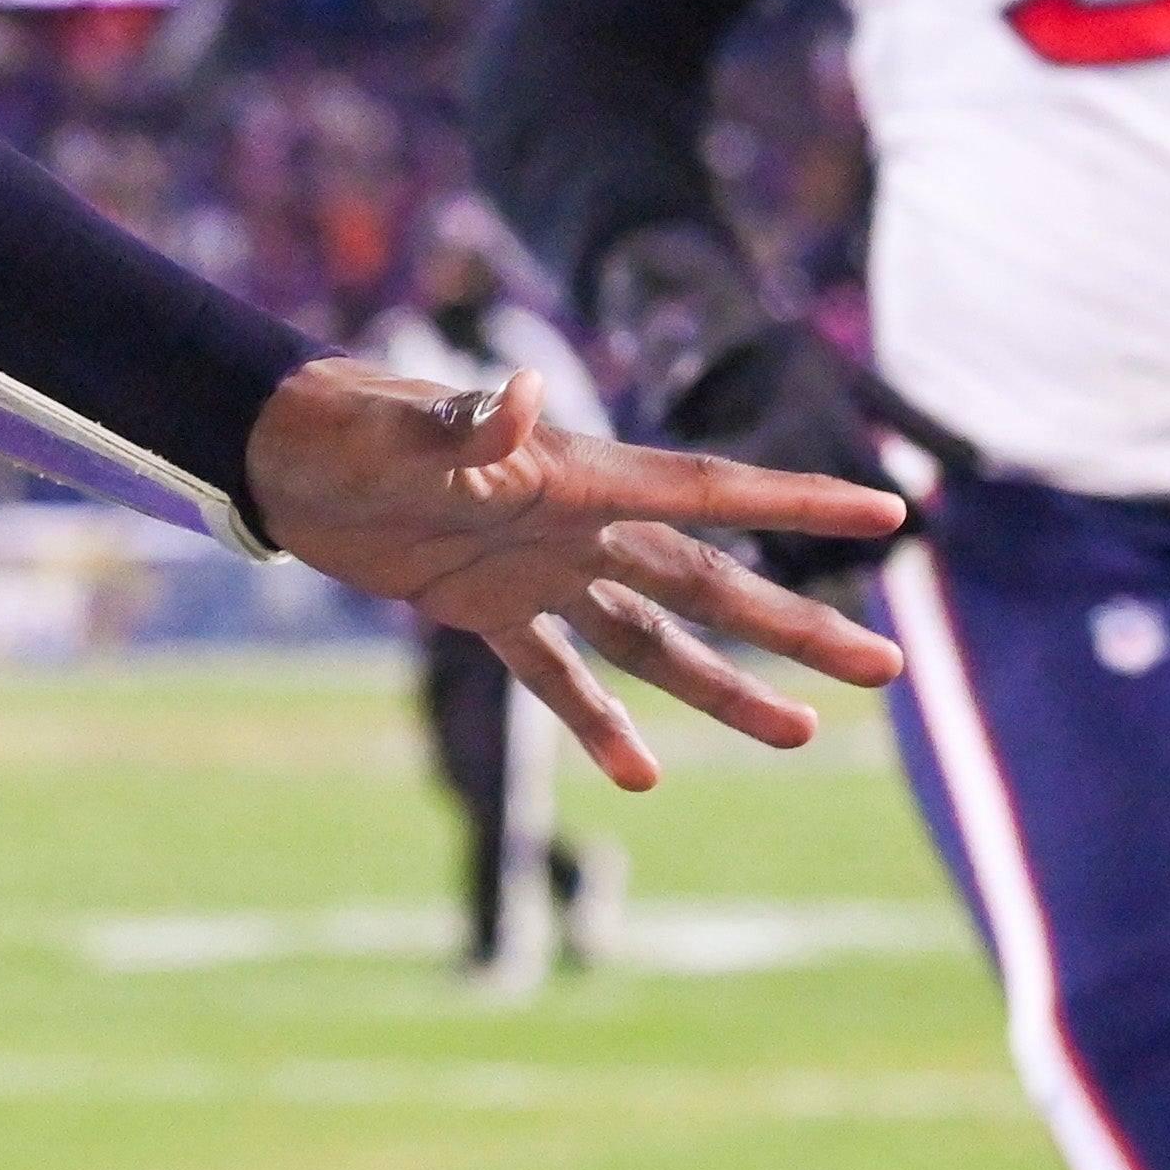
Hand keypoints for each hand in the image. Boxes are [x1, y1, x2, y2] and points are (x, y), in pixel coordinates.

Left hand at [247, 357, 902, 792]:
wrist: (279, 451)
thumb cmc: (346, 427)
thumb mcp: (408, 431)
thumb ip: (471, 425)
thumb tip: (524, 391)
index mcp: (581, 478)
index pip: (711, 495)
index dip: (799, 505)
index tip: (890, 513)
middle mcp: (576, 525)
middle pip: (709, 585)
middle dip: (796, 628)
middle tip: (887, 669)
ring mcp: (536, 570)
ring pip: (652, 639)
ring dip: (722, 689)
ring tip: (800, 737)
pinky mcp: (483, 608)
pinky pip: (556, 674)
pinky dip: (595, 722)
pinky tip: (639, 778)